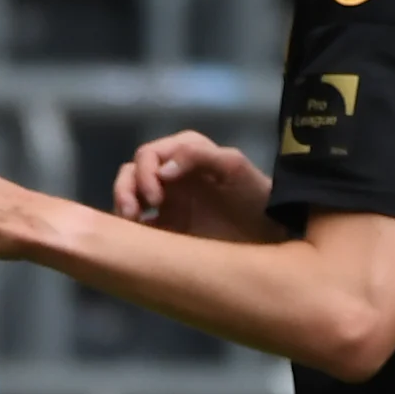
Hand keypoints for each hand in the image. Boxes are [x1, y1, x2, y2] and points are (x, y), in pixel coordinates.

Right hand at [111, 128, 271, 241]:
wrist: (271, 236)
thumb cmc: (255, 196)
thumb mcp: (233, 167)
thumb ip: (198, 157)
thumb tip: (162, 170)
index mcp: (184, 152)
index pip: (149, 155)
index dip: (145, 173)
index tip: (156, 199)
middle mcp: (170, 173)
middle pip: (132, 172)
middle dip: (127, 189)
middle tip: (136, 213)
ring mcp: (166, 202)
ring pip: (129, 195)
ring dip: (123, 205)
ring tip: (131, 225)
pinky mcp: (165, 228)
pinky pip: (138, 226)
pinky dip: (130, 230)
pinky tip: (135, 240)